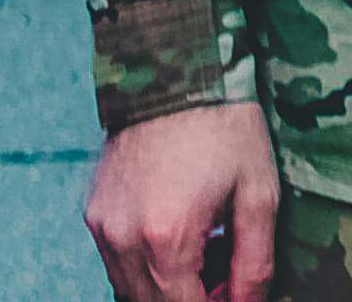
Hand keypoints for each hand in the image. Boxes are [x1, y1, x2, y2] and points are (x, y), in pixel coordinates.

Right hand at [87, 101, 277, 301]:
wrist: (176, 72)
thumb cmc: (226, 128)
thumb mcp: (259, 192)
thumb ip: (253, 261)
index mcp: (168, 237)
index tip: (235, 296)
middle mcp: (123, 239)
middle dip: (190, 299)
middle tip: (224, 280)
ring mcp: (101, 227)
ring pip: (129, 288)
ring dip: (165, 287)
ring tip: (206, 257)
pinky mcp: (92, 213)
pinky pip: (115, 261)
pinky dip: (145, 265)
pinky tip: (179, 239)